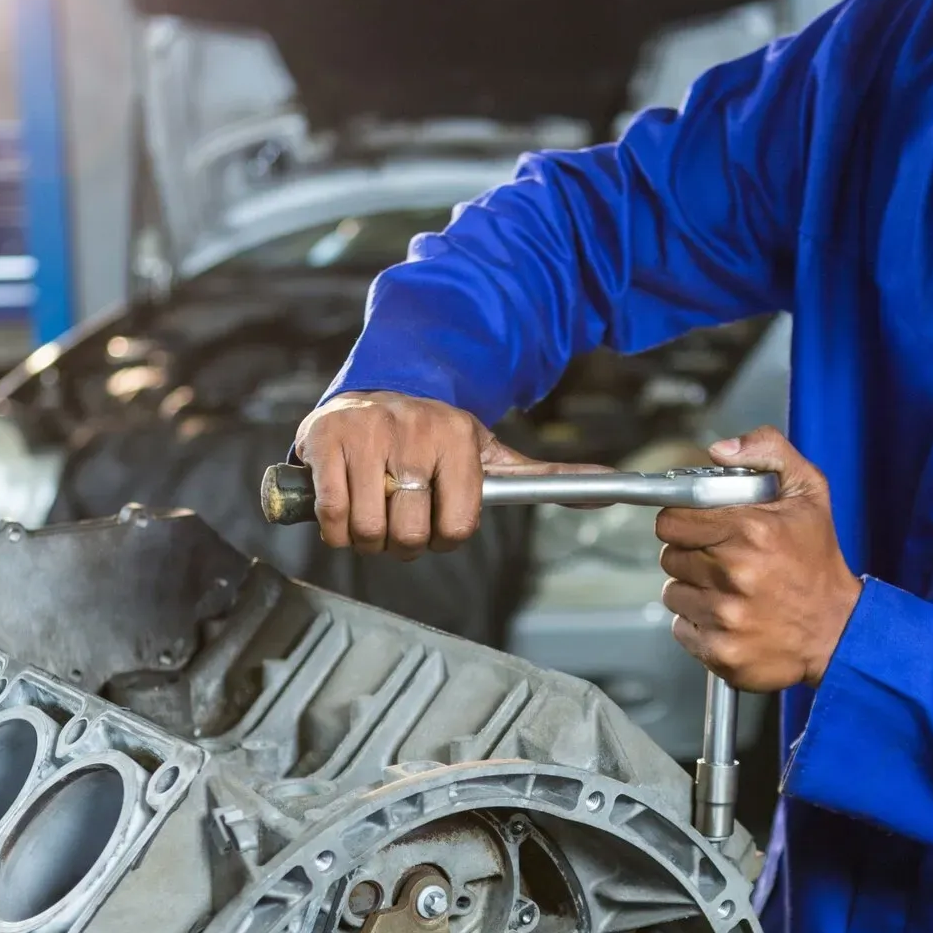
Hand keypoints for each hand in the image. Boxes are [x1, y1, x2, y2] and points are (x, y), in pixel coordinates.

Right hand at [293, 392, 590, 557]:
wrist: (375, 389)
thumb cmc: (435, 435)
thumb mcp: (491, 453)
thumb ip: (547, 475)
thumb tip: (609, 491)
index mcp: (457, 436)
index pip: (457, 526)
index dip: (444, 538)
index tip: (435, 523)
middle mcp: (413, 430)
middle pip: (411, 535)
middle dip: (403, 543)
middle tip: (399, 524)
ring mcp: (366, 432)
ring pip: (369, 529)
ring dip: (368, 539)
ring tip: (372, 516)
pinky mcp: (324, 439)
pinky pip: (332, 513)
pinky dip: (336, 529)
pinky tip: (344, 512)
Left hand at [657, 427, 861, 689]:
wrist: (838, 632)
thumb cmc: (819, 564)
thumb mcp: (809, 492)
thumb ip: (768, 451)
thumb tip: (720, 449)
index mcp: (751, 531)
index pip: (673, 519)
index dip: (683, 521)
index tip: (699, 527)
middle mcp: (735, 573)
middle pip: (669, 555)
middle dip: (691, 554)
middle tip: (722, 559)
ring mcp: (725, 615)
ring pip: (672, 591)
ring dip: (694, 589)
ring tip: (729, 589)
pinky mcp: (718, 650)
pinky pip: (680, 626)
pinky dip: (698, 622)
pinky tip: (729, 616)